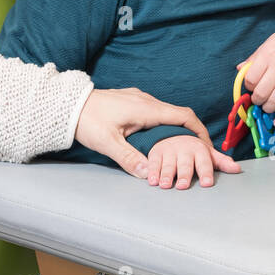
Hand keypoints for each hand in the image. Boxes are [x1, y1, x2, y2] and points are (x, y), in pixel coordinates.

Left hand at [73, 87, 223, 178]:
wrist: (67, 103)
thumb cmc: (87, 121)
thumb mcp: (108, 143)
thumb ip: (130, 159)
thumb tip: (150, 176)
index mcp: (147, 108)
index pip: (184, 116)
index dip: (199, 131)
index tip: (207, 146)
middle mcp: (146, 100)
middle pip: (178, 115)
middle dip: (191, 132)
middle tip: (197, 151)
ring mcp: (139, 98)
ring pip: (166, 113)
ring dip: (176, 128)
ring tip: (179, 148)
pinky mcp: (131, 100)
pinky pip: (155, 111)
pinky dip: (163, 124)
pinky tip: (157, 138)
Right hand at [145, 135, 239, 188]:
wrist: (173, 134)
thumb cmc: (193, 149)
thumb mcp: (208, 153)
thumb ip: (222, 162)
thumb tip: (237, 169)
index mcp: (199, 150)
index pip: (204, 163)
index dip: (206, 173)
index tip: (207, 183)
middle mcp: (184, 150)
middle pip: (185, 164)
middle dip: (184, 174)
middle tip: (183, 186)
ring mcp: (169, 151)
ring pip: (168, 165)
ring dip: (166, 175)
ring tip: (166, 185)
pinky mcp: (156, 153)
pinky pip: (153, 163)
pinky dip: (152, 172)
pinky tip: (152, 180)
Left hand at [237, 16, 274, 127]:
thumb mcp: (272, 40)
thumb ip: (255, 56)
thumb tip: (241, 69)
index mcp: (267, 54)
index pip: (250, 79)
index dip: (249, 85)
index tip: (252, 85)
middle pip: (260, 93)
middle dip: (256, 99)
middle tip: (259, 96)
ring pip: (272, 102)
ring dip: (267, 107)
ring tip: (267, 104)